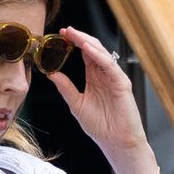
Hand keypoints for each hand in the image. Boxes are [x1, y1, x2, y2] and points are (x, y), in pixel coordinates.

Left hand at [46, 28, 146, 155]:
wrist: (116, 143)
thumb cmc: (101, 127)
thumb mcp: (77, 104)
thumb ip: (66, 87)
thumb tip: (50, 73)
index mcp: (94, 78)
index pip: (84, 54)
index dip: (73, 43)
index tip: (59, 35)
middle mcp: (105, 75)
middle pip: (93, 49)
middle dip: (79, 38)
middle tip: (65, 30)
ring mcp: (114, 78)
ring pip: (102, 54)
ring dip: (87, 42)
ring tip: (74, 34)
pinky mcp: (122, 84)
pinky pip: (110, 66)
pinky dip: (99, 56)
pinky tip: (88, 49)